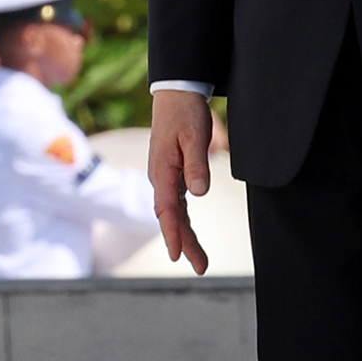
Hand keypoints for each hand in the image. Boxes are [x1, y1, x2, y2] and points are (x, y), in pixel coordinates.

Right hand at [147, 89, 212, 274]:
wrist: (176, 93)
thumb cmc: (184, 112)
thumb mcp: (193, 137)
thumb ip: (196, 165)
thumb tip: (198, 192)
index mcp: (162, 171)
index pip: (168, 209)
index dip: (174, 233)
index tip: (178, 254)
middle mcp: (160, 177)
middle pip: (171, 217)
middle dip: (185, 243)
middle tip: (201, 267)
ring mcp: (165, 176)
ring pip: (174, 213)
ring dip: (185, 236)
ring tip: (198, 259)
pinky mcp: (172, 173)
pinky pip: (176, 203)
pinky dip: (183, 221)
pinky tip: (189, 234)